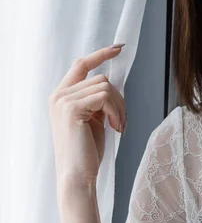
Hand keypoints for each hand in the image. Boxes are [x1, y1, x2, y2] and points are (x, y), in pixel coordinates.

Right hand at [49, 44, 126, 187]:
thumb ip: (96, 99)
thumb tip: (112, 84)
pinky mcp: (72, 108)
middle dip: (119, 99)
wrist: (78, 175)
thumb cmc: (87, 150)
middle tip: (121, 121)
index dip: (100, 54)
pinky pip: (105, 96)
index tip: (118, 47)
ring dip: (119, 107)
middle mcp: (59, 95)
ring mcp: (63, 100)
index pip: (81, 64)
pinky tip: (116, 127)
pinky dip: (116, 111)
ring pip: (106, 86)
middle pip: (101, 78)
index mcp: (62, 96)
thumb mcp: (93, 118)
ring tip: (118, 126)